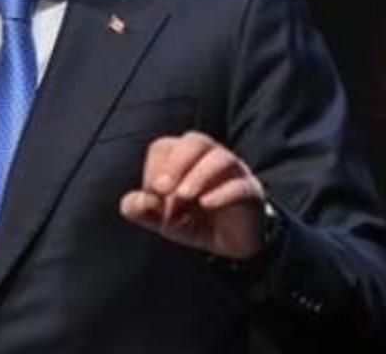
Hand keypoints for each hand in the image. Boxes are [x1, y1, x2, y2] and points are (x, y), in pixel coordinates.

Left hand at [120, 132, 266, 259]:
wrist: (231, 245)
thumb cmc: (195, 222)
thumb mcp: (163, 220)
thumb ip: (143, 211)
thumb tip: (135, 201)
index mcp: (186, 159)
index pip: (165, 147)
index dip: (154, 170)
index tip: (154, 197)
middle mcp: (211, 158)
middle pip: (196, 141)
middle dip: (176, 163)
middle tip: (163, 190)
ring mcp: (234, 173)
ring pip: (220, 158)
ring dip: (198, 176)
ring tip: (183, 198)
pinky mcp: (251, 192)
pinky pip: (240, 185)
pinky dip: (222, 193)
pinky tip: (207, 205)